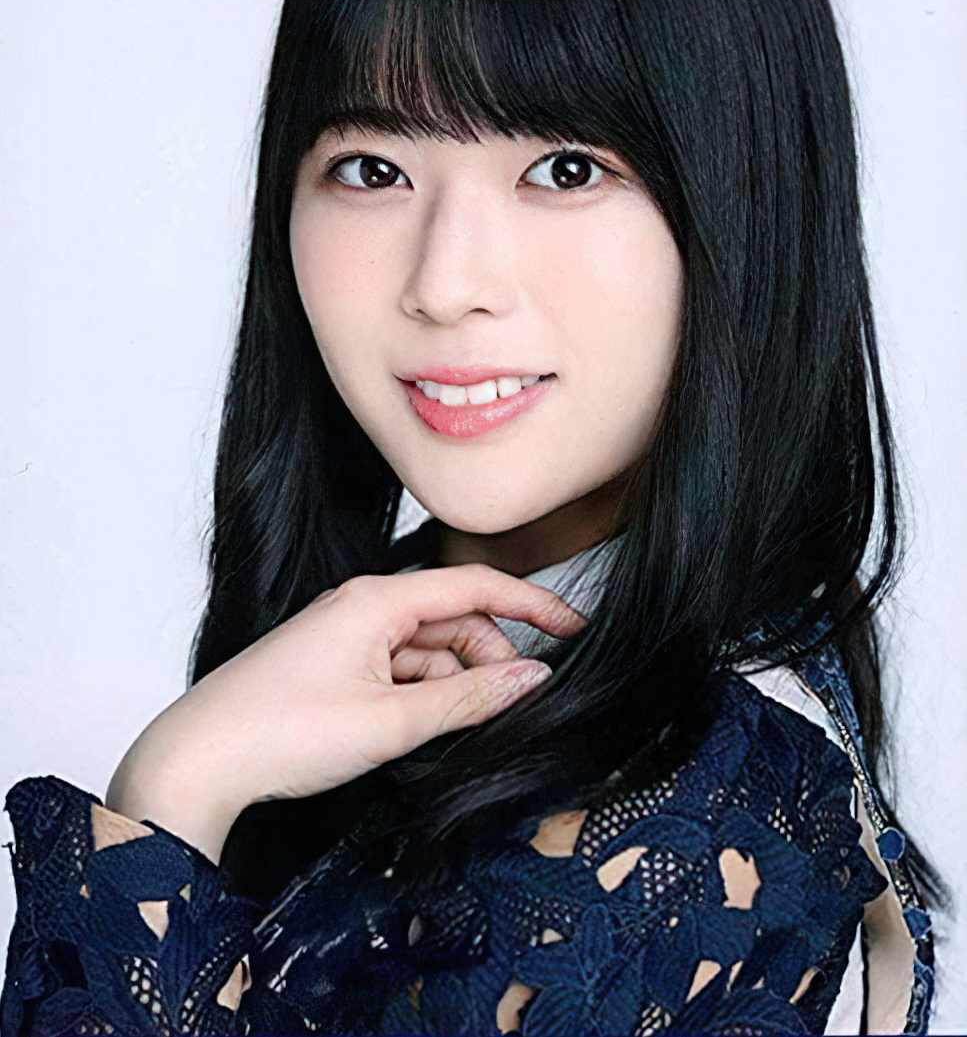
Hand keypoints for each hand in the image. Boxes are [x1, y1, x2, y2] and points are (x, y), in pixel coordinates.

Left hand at [105, 565, 583, 861]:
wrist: (199, 761)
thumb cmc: (282, 732)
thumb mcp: (390, 721)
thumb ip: (469, 698)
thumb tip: (532, 677)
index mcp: (377, 600)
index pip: (475, 586)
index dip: (532, 605)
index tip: (576, 627)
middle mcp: (363, 607)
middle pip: (454, 620)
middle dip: (490, 658)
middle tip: (510, 706)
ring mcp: (346, 636)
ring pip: (427, 650)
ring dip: (454, 683)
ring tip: (457, 727)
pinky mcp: (334, 666)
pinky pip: (398, 669)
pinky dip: (422, 694)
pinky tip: (423, 729)